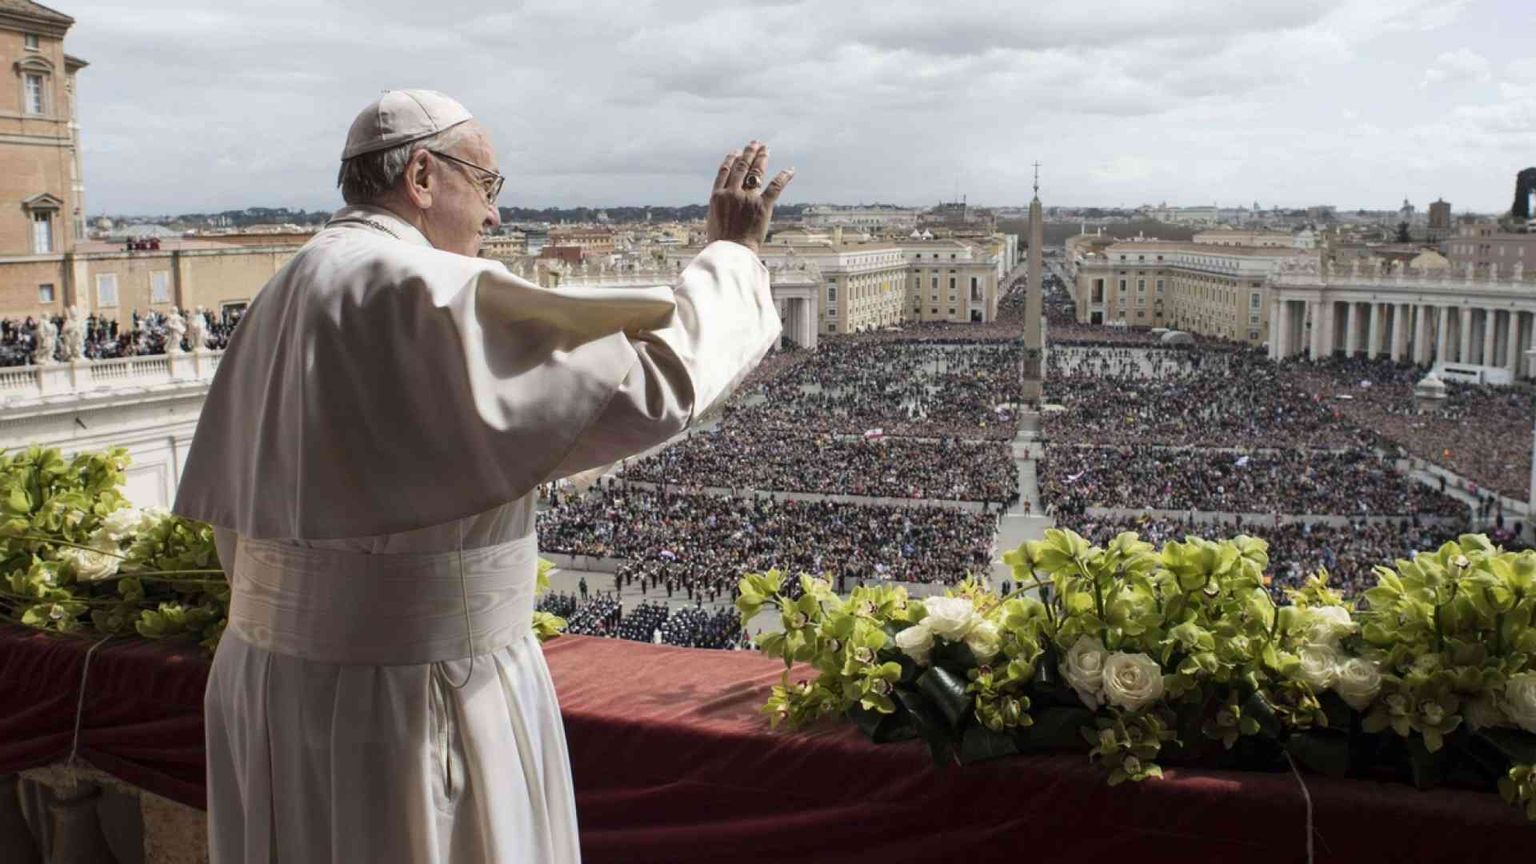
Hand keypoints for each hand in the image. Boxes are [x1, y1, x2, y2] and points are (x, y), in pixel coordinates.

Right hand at [705, 140, 793, 254]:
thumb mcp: (713, 222)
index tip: (736, 152)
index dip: (731, 159)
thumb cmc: (721, 243)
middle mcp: (732, 193)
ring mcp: (747, 198)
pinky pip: (775, 186)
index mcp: (717, 196)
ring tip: (765, 149)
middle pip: (741, 167)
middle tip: (754, 144)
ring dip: (761, 158)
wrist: (731, 253)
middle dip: (748, 153)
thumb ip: (719, 208)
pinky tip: (790, 169)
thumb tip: (722, 205)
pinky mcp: (763, 205)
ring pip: (755, 172)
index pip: (725, 172)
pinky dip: (784, 177)